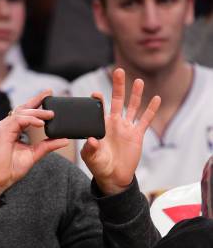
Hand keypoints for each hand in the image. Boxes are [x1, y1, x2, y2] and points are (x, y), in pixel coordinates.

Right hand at [0, 90, 68, 194]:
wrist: (1, 179)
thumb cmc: (13, 168)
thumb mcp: (35, 154)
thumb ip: (47, 145)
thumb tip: (64, 139)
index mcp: (13, 129)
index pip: (24, 111)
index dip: (36, 102)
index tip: (49, 94)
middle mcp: (6, 126)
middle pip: (23, 108)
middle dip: (37, 101)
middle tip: (51, 95)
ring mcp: (2, 127)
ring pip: (21, 112)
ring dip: (37, 113)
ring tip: (50, 115)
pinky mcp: (1, 131)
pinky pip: (18, 120)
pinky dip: (30, 120)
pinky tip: (41, 123)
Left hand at [81, 68, 160, 194]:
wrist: (113, 176)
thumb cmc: (99, 165)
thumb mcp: (91, 158)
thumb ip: (90, 148)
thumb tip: (91, 140)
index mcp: (100, 127)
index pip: (98, 110)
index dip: (97, 101)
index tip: (95, 94)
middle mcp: (114, 124)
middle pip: (117, 101)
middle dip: (118, 86)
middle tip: (119, 71)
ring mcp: (126, 128)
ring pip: (133, 107)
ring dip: (136, 94)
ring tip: (138, 81)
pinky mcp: (137, 135)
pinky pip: (145, 120)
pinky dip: (151, 110)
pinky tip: (156, 98)